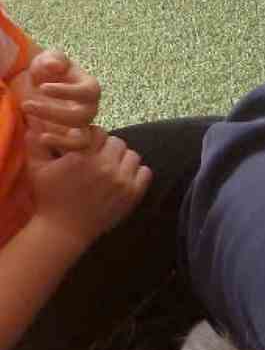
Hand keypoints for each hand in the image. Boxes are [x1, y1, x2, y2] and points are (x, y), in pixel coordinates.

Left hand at [17, 49, 102, 150]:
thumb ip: (54, 59)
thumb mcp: (49, 59)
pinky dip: (60, 144)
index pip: (88, 92)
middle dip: (53, 112)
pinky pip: (76, 147)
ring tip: (29, 119)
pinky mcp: (74, 137)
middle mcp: (91, 109)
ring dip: (55, 129)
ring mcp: (84, 125)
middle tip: (26, 104)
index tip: (42, 87)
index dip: (67, 92)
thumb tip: (55, 66)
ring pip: (81, 136)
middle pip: (82, 116)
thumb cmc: (48, 70)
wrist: (40, 85)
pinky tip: (40, 138)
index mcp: (90, 88)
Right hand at [23, 132, 148, 245]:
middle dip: (107, 146)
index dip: (92, 135)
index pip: (97, 131)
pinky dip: (136, 172)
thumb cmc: (49, 197)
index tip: (87, 144)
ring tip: (111, 165)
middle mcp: (104, 166)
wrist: (64, 230)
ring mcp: (121, 181)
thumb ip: (36, 142)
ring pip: (132, 155)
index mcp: (81, 157)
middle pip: (117, 142)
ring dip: (122, 158)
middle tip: (98, 155)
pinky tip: (123, 176)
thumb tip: (33, 119)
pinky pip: (145, 172)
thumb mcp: (37, 168)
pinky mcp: (132, 195)